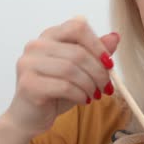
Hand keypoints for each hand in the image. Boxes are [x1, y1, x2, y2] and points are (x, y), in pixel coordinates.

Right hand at [4, 17, 118, 135]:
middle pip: (78, 52)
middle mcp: (36, 45)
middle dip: (98, 71)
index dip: (97, 44)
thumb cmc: (56, 91)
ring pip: (72, 69)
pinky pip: (64, 86)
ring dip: (90, 85)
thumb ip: (95, 53)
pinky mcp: (28, 84)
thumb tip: (115, 37)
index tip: (108, 63)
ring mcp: (29, 64)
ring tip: (94, 95)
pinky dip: (80, 95)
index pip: (77, 26)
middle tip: (106, 86)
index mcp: (49, 36)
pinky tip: (83, 100)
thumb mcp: (81, 70)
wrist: (30, 117)